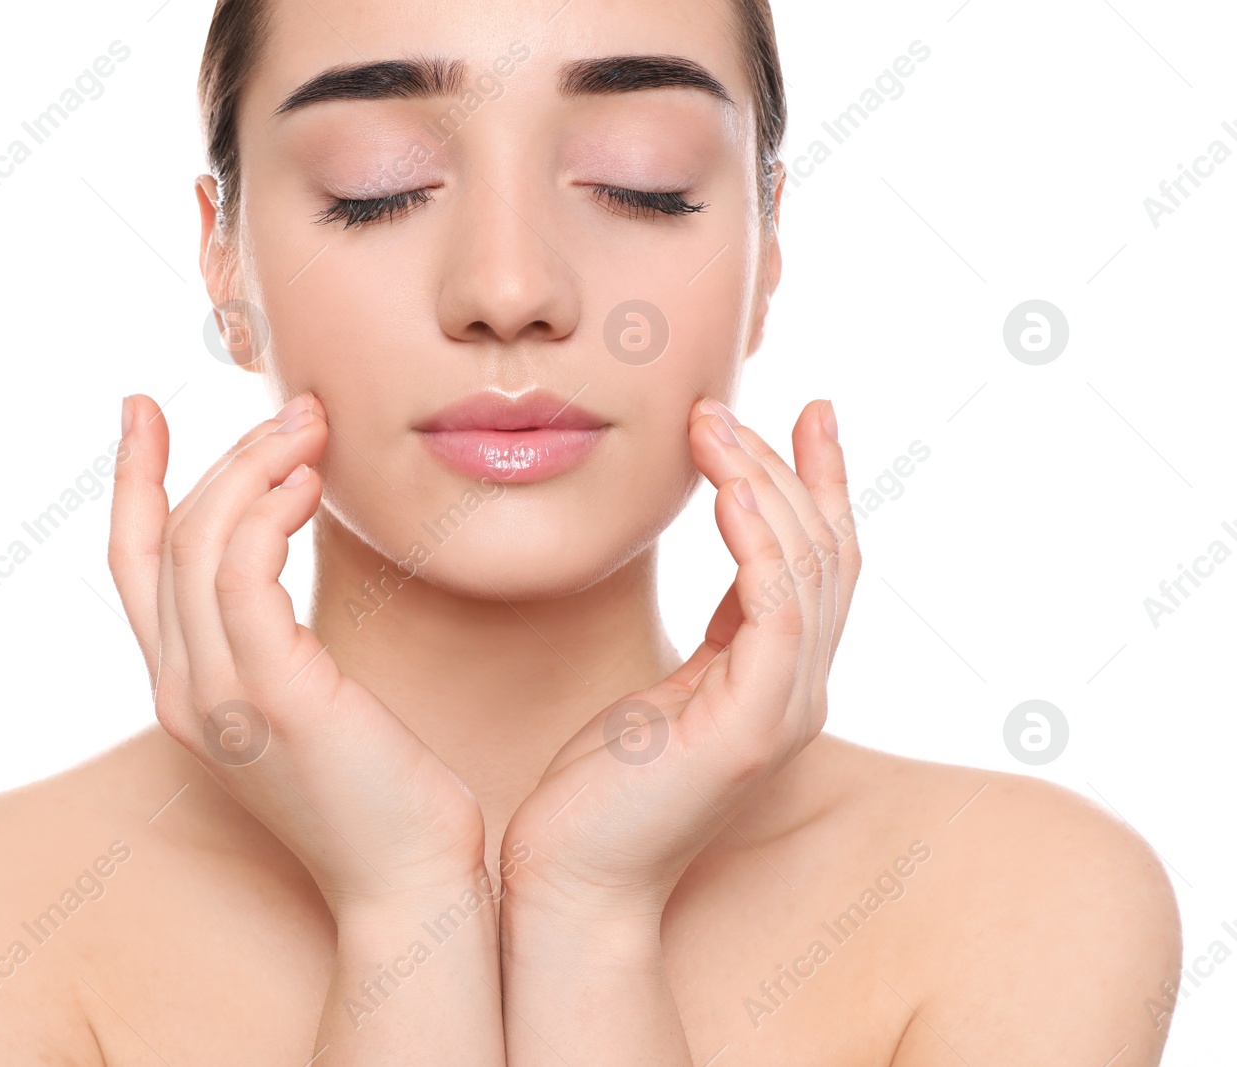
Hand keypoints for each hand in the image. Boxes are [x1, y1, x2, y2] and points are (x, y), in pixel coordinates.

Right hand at [108, 392, 485, 914]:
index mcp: (184, 691)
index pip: (133, 564)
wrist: (409, 882)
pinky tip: (311, 487)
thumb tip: (276, 549)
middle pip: (168, 539)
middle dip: (224, 456)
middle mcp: (182, 692)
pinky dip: (267, 513)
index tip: (143, 410)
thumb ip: (270, 637)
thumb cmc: (376, 790)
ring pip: (202, 542)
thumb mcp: (302, 701)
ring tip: (313, 432)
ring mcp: (218, 697)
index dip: (132, 481)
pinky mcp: (272, 695)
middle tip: (296, 412)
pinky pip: (242, 573)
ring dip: (255, 468)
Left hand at [500, 398, 859, 920]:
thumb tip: (727, 577)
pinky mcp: (750, 728)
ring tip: (711, 425)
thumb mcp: (665, 692)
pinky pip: (775, 610)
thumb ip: (714, 638)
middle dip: (780, 468)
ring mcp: (783, 712)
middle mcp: (798, 694)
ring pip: (807, 570)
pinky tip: (726, 491)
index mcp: (780, 683)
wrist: (573, 881)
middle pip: (824, 554)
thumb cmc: (602, 790)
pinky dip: (759, 541)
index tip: (812, 413)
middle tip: (722, 409)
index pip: (822, 565)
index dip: (821, 484)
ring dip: (762, 485)